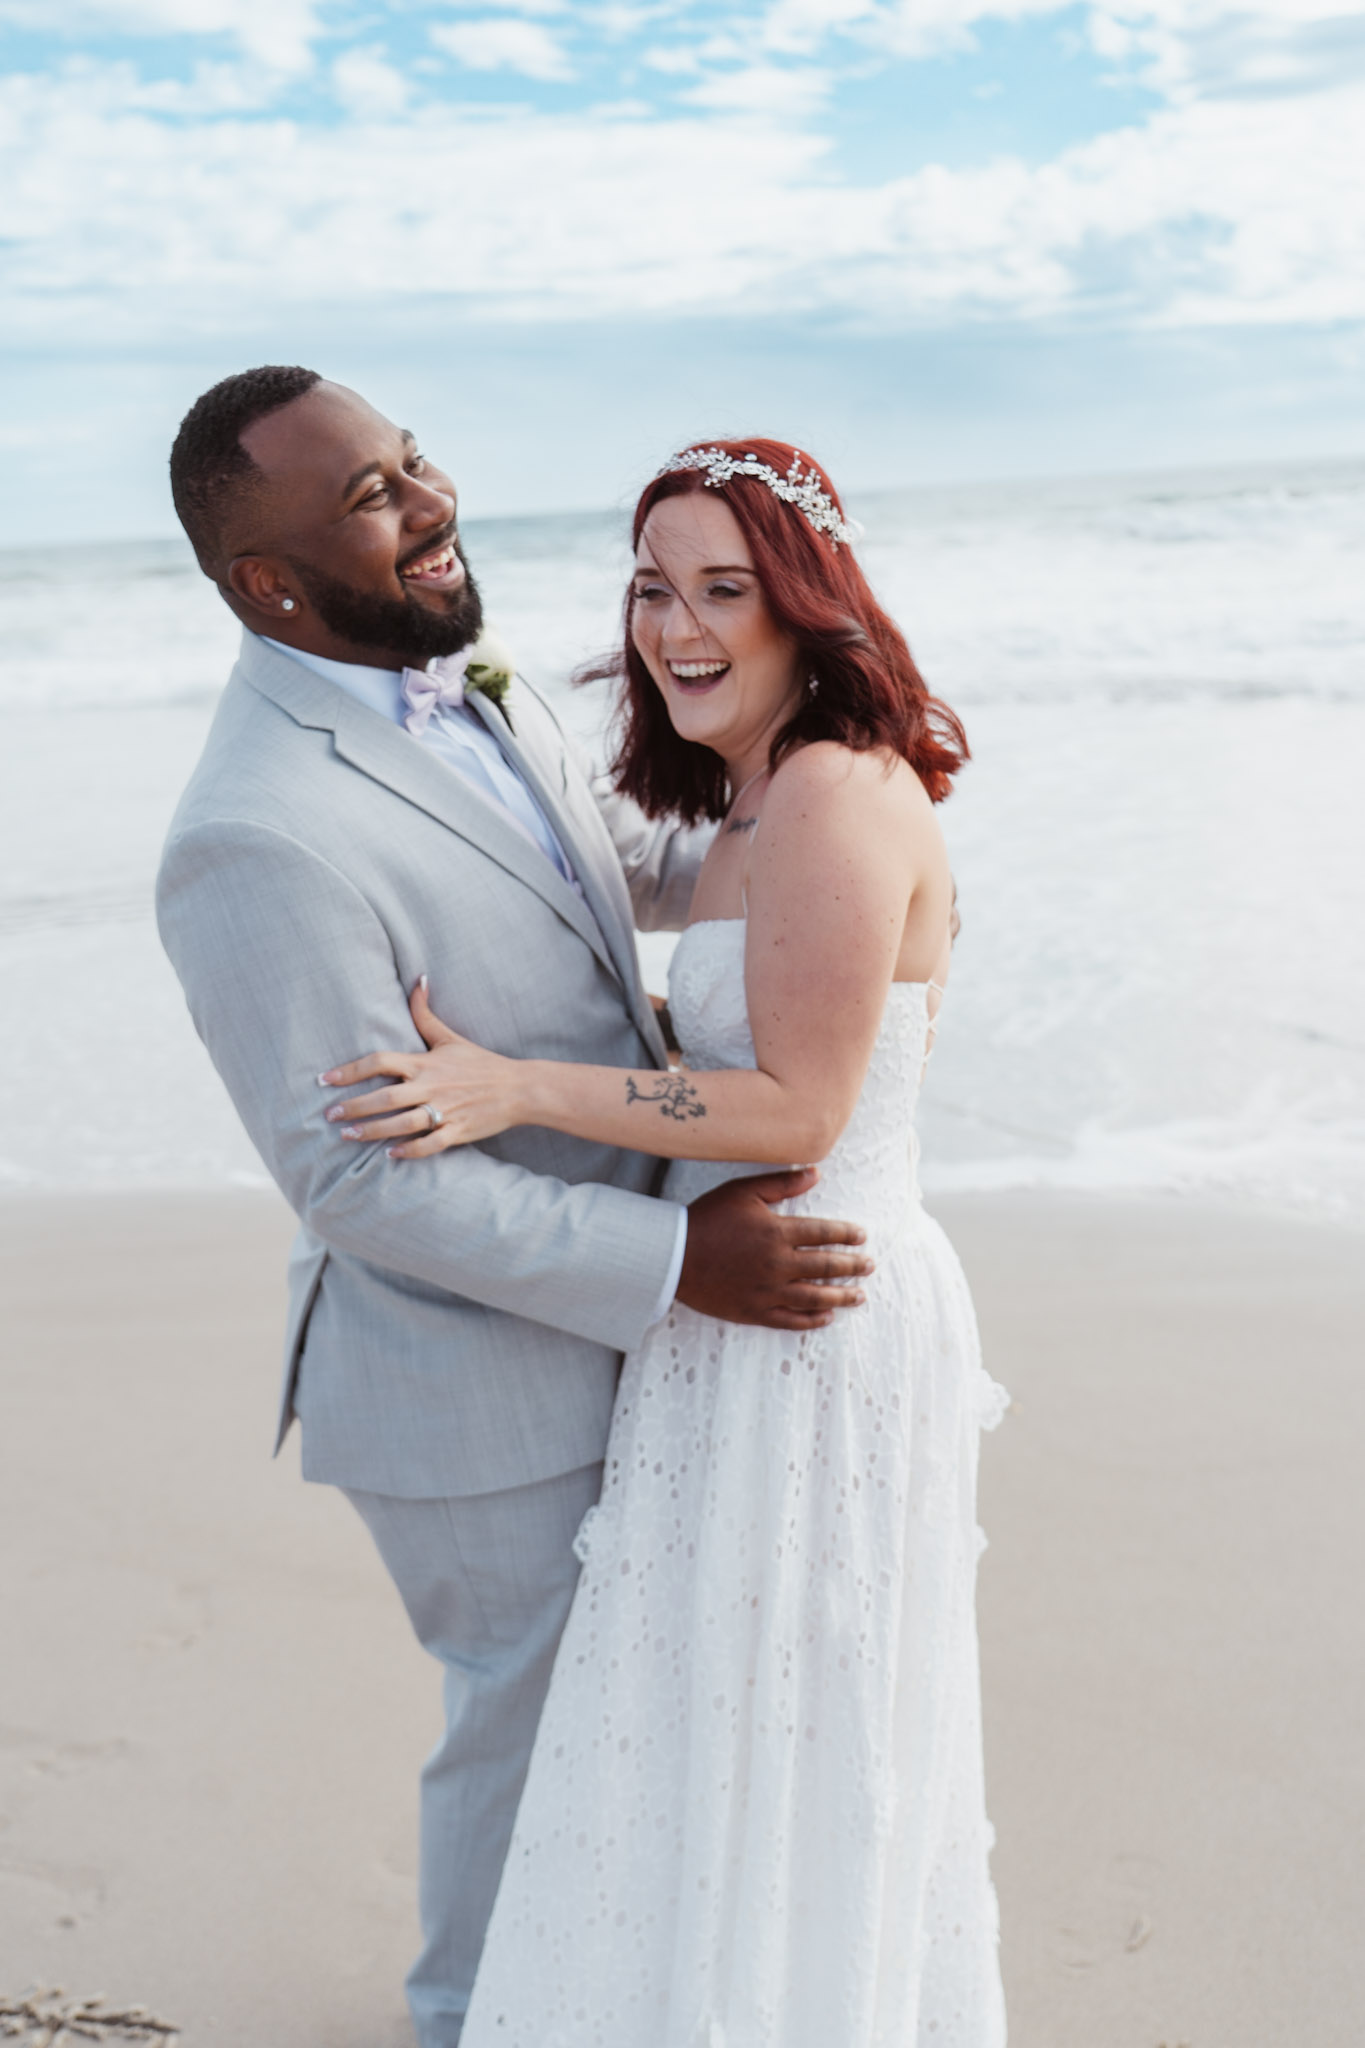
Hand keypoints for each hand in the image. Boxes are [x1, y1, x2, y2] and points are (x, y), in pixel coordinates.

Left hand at [320, 980, 525, 1156]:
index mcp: (426, 1063)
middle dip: (354, 1107)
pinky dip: (409, 1150)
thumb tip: (418, 979)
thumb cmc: (481, 1063)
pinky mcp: (458, 1132)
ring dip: (372, 1131)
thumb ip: (425, 1013)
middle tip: (329, 1114)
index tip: (326, 1079)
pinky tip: (390, 1155)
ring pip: (402, 1123)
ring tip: (347, 1136)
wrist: (519, 1089)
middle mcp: (432, 1086)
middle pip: (385, 1097)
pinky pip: (429, 1144)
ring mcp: (445, 1111)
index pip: (381, 1061)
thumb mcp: (450, 1037)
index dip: (351, 1070)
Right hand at [677, 1168, 872, 1331]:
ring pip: (815, 1297)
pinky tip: (827, 1318)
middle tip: (869, 1265)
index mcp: (777, 1233)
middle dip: (852, 1266)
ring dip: (841, 1296)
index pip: (824, 1233)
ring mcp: (768, 1292)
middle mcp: (778, 1265)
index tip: (861, 1236)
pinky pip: (790, 1321)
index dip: (846, 1234)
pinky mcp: (754, 1312)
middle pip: (826, 1267)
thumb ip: (782, 1184)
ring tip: (859, 1295)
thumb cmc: (707, 1219)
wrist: (673, 1256)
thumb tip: (816, 1173)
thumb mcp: (744, 1192)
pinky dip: (811, 1321)